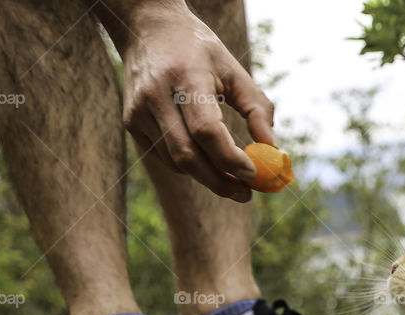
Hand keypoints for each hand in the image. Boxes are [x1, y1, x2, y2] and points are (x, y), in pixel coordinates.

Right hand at [102, 2, 274, 201]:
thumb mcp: (233, 70)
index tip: (254, 174)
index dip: (230, 158)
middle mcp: (156, 95)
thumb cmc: (200, 51)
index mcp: (185, 77)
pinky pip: (164, 157)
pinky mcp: (130, 122)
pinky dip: (189, 166)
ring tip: (232, 177)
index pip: (206, 130)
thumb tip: (273, 150)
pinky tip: (205, 159)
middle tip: (245, 194)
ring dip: (207, 176)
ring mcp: (138, 111)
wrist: (148, 29)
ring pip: (175, 162)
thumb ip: (257, 108)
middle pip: (187, 156)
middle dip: (220, 181)